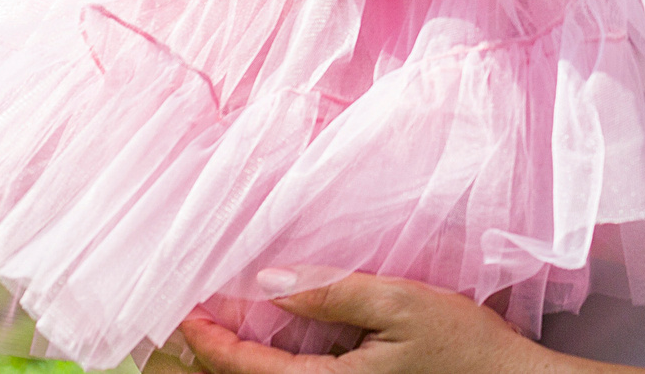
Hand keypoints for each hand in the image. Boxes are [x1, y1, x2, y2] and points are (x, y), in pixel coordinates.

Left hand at [178, 273, 524, 373]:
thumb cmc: (463, 349)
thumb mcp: (399, 304)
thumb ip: (332, 292)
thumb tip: (269, 280)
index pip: (241, 367)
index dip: (205, 335)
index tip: (183, 307)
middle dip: (209, 353)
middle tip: (181, 321)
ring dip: (237, 359)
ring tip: (215, 328)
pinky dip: (271, 362)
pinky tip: (270, 338)